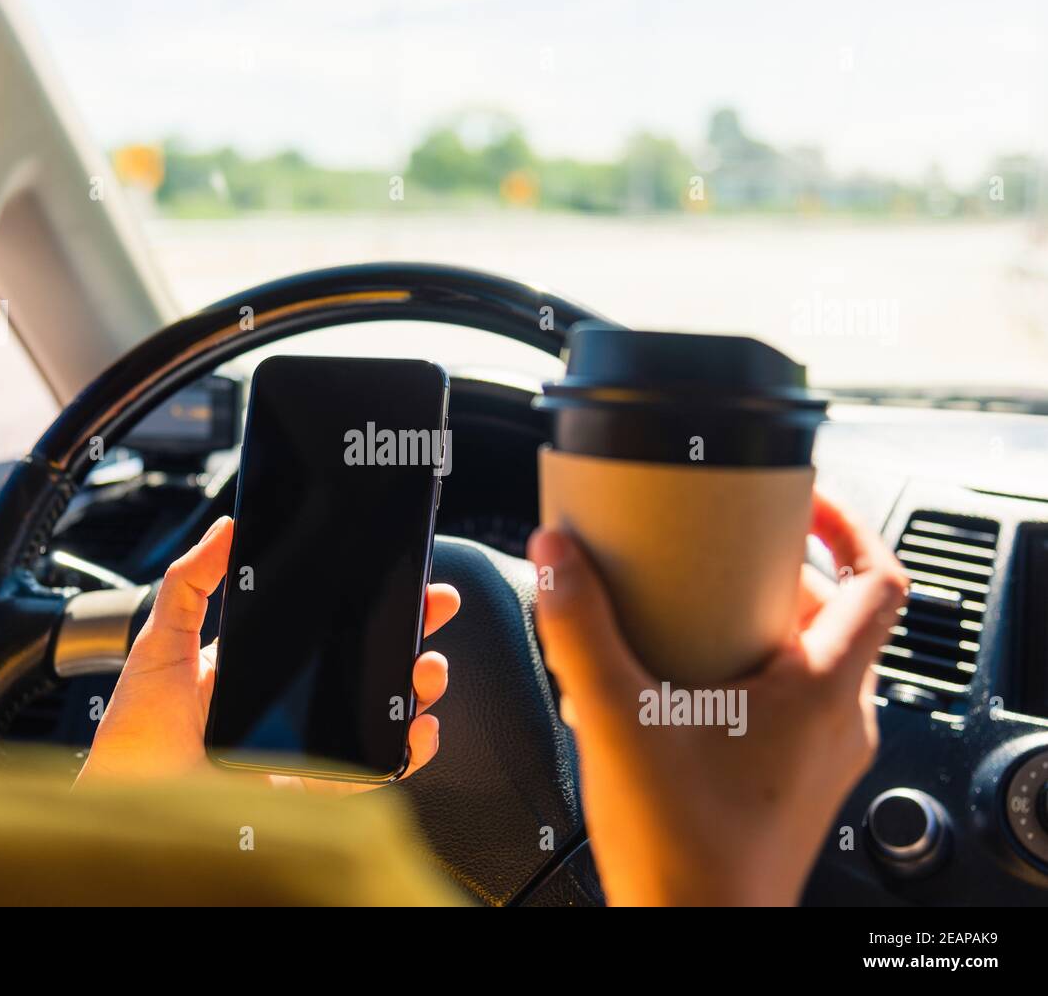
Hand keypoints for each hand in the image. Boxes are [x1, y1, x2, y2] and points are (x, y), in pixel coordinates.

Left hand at [76, 516, 459, 792]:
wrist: (131, 805)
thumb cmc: (136, 735)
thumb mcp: (161, 642)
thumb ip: (191, 583)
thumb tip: (226, 528)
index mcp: (262, 664)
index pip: (327, 624)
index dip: (366, 601)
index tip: (396, 574)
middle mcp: (292, 702)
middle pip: (366, 661)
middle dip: (409, 631)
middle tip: (433, 606)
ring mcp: (310, 743)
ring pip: (380, 710)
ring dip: (417, 685)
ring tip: (427, 666)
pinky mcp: (317, 785)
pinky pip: (373, 768)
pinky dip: (407, 751)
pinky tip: (419, 728)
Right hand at [527, 491, 907, 905]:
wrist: (693, 932)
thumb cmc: (684, 850)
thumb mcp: (617, 718)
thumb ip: (578, 630)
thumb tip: (555, 556)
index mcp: (822, 692)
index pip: (878, 580)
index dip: (846, 524)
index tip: (799, 501)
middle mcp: (839, 722)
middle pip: (835, 614)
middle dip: (777, 575)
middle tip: (720, 554)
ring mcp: (822, 756)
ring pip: (812, 660)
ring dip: (760, 625)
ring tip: (694, 613)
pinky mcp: (795, 780)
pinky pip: (791, 702)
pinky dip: (751, 672)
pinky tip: (682, 685)